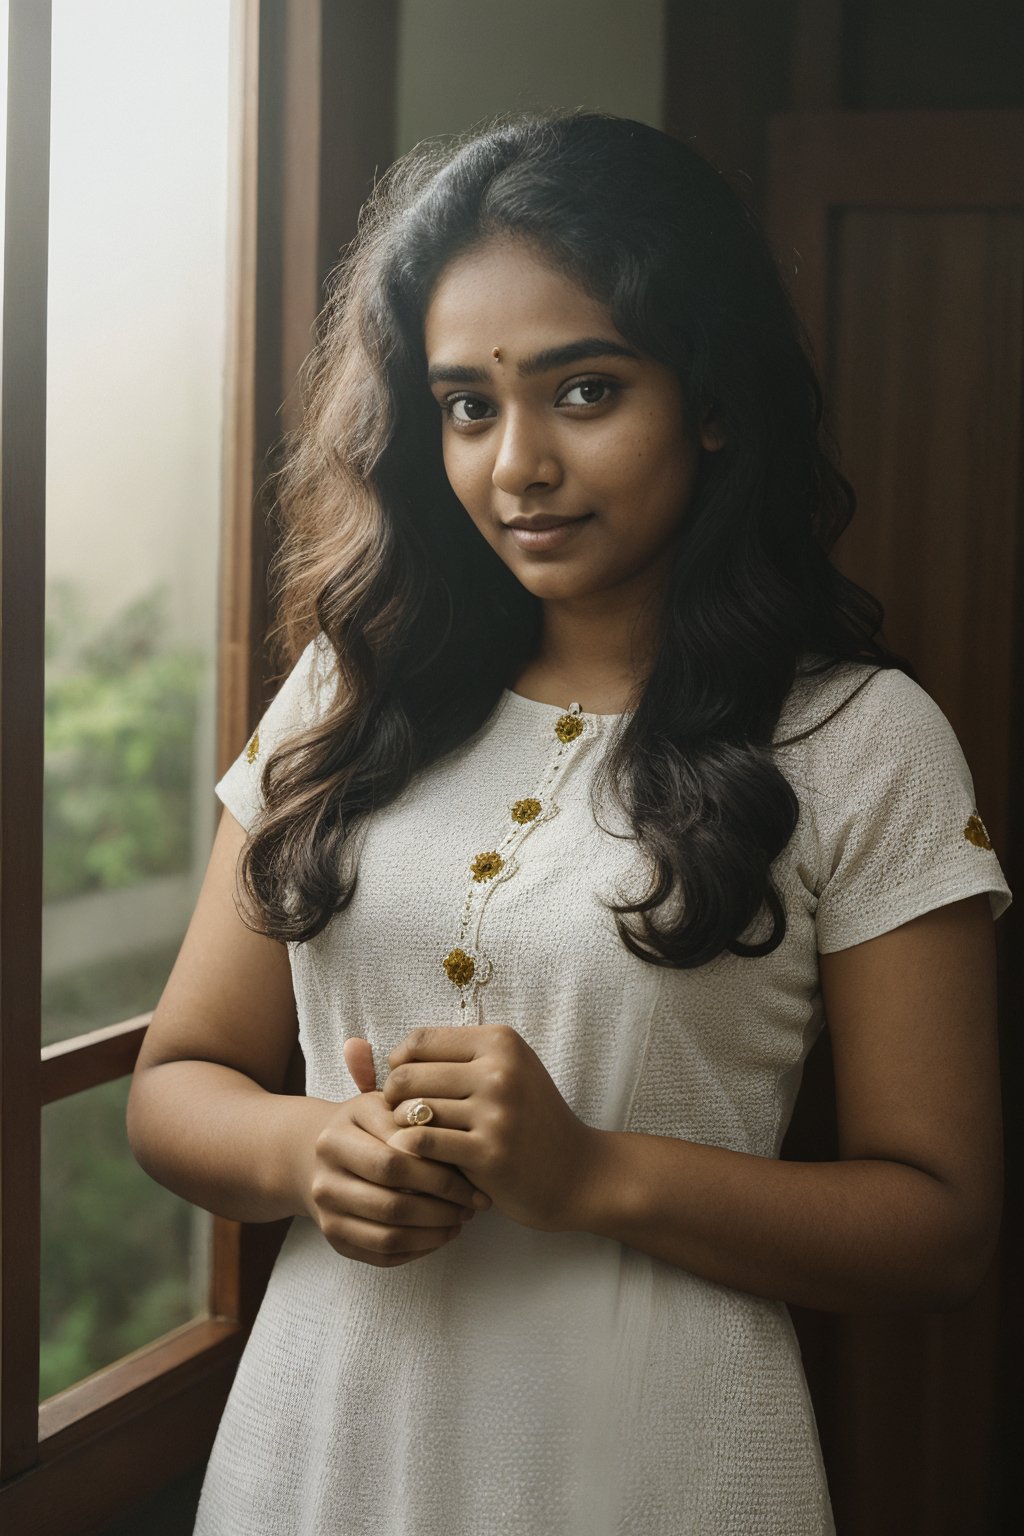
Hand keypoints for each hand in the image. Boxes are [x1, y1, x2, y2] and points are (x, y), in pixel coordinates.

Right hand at [305, 1038, 489, 1267]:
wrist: (312, 1154)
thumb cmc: (362, 1126)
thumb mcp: (379, 1106)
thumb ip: (411, 1117)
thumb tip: (457, 1143)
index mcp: (335, 1139)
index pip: (395, 1160)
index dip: (439, 1170)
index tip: (473, 1170)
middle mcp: (325, 1180)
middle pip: (393, 1203)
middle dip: (442, 1205)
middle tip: (475, 1202)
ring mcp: (328, 1215)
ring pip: (390, 1236)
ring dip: (435, 1231)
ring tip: (463, 1218)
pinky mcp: (336, 1241)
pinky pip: (383, 1255)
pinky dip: (420, 1248)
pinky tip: (442, 1232)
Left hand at [382, 1025, 597, 1231]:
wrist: (574, 1171)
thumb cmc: (528, 1117)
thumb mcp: (504, 1069)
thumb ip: (451, 1056)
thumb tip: (380, 1055)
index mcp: (500, 1042)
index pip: (419, 1040)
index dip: (398, 1063)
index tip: (405, 1084)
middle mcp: (500, 1071)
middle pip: (409, 1075)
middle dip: (393, 1097)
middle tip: (400, 1114)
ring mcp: (496, 1113)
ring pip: (412, 1111)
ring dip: (402, 1127)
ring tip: (414, 1136)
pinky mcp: (489, 1154)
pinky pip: (424, 1143)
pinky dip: (412, 1151)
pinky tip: (422, 1158)